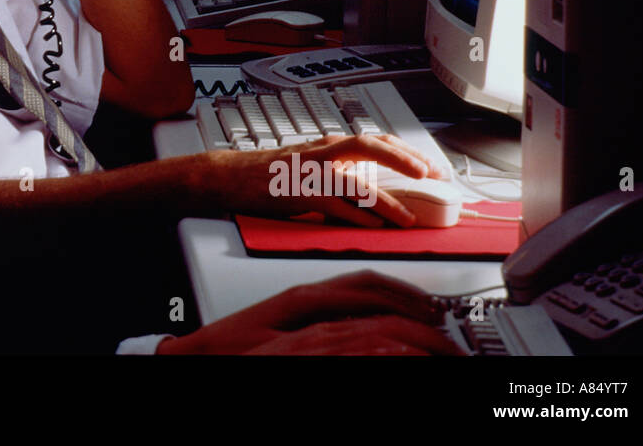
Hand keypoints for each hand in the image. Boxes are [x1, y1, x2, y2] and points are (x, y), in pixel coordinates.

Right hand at [158, 270, 463, 354]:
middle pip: (374, 298)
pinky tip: (404, 355)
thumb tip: (366, 330)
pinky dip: (382, 349)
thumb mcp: (282, 327)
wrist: (192, 360)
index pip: (363, 281)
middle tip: (451, 333)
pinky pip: (349, 348)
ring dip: (413, 333)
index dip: (405, 291)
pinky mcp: (297, 354)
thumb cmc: (232, 350)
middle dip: (419, 312)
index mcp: (300, 295)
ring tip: (443, 348)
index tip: (435, 308)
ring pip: (369, 323)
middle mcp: (303, 306)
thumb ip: (320, 321)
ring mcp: (301, 332)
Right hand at [199, 135, 448, 226]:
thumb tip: (370, 186)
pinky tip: (372, 226)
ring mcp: (310, 173)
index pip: (375, 139)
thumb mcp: (308, 162)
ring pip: (355, 181)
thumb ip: (337, 169)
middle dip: (404, 160)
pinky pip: (333, 205)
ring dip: (386, 201)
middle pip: (370, 146)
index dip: (406, 151)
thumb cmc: (267, 172)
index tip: (430, 166)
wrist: (229, 175)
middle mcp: (322, 153)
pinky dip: (356, 217)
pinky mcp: (298, 194)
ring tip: (407, 217)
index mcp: (328, 145)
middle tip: (430, 176)